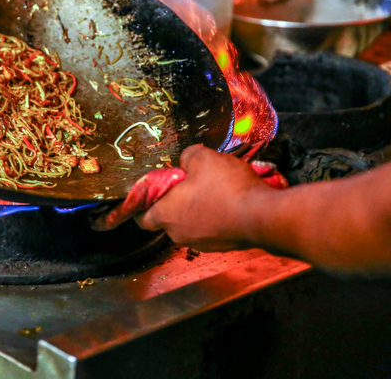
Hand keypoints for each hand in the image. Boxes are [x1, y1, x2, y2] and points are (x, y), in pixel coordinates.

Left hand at [137, 144, 275, 250]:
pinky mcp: (221, 246)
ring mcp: (200, 243)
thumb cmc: (227, 188)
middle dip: (174, 202)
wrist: (263, 216)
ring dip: (196, 210)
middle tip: (188, 184)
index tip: (151, 193)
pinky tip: (228, 203)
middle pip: (167, 218)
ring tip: (212, 190)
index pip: (141, 217)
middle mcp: (178, 233)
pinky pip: (210, 229)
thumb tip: (187, 161)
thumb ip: (187, 156)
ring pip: (190, 224)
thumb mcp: (203, 158)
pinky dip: (214, 218)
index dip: (143, 205)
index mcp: (165, 214)